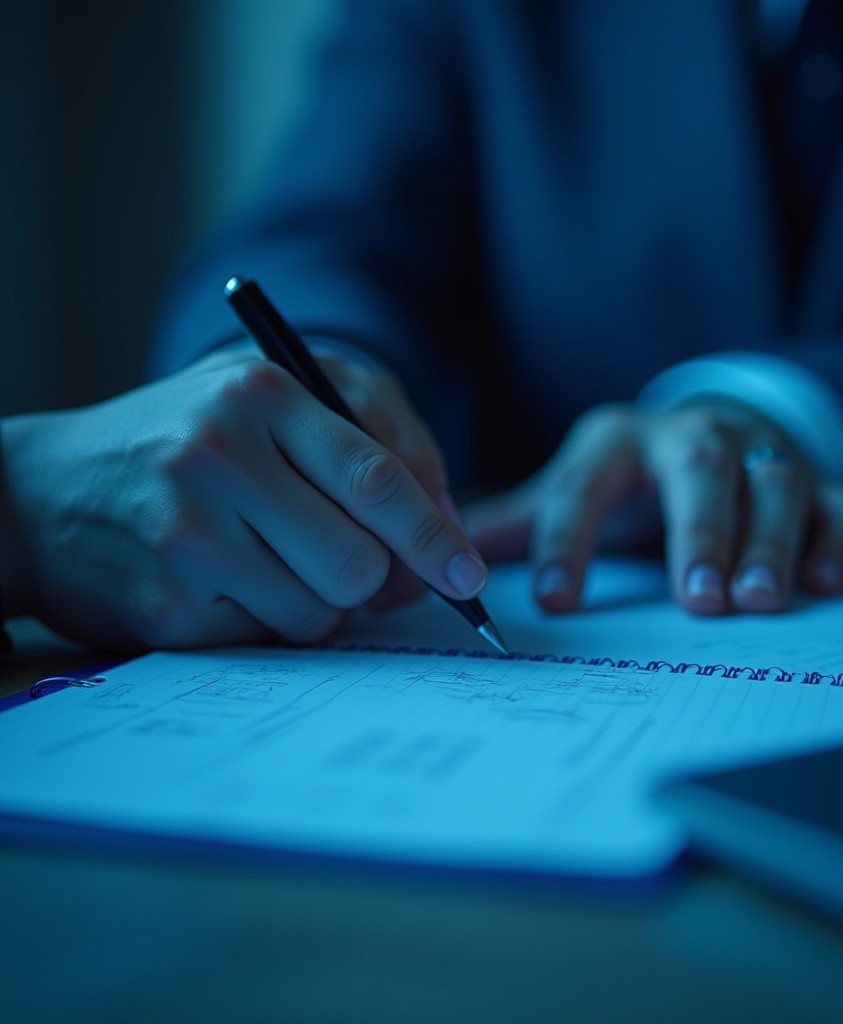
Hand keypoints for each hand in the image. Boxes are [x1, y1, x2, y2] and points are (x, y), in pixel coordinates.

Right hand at [0, 348, 485, 648]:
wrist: (45, 490)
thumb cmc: (184, 442)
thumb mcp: (270, 409)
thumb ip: (371, 451)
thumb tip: (443, 540)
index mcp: (261, 394)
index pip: (376, 479)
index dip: (434, 536)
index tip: (469, 577)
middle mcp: (220, 456)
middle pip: (360, 564)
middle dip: (366, 576)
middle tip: (334, 556)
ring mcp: (187, 534)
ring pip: (320, 612)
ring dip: (312, 600)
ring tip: (259, 557)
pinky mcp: (165, 604)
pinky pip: (268, 638)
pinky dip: (262, 618)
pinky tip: (217, 578)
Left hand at [465, 398, 842, 613]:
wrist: (712, 433)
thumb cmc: (631, 479)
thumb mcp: (578, 488)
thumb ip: (523, 525)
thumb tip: (443, 555)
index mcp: (618, 442)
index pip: (585, 484)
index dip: (568, 540)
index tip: (556, 602)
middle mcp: (693, 437)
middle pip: (699, 469)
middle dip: (699, 533)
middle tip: (697, 600)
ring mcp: (761, 454)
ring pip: (774, 483)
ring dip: (769, 541)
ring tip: (758, 601)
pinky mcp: (817, 478)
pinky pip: (840, 502)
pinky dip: (837, 540)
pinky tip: (823, 584)